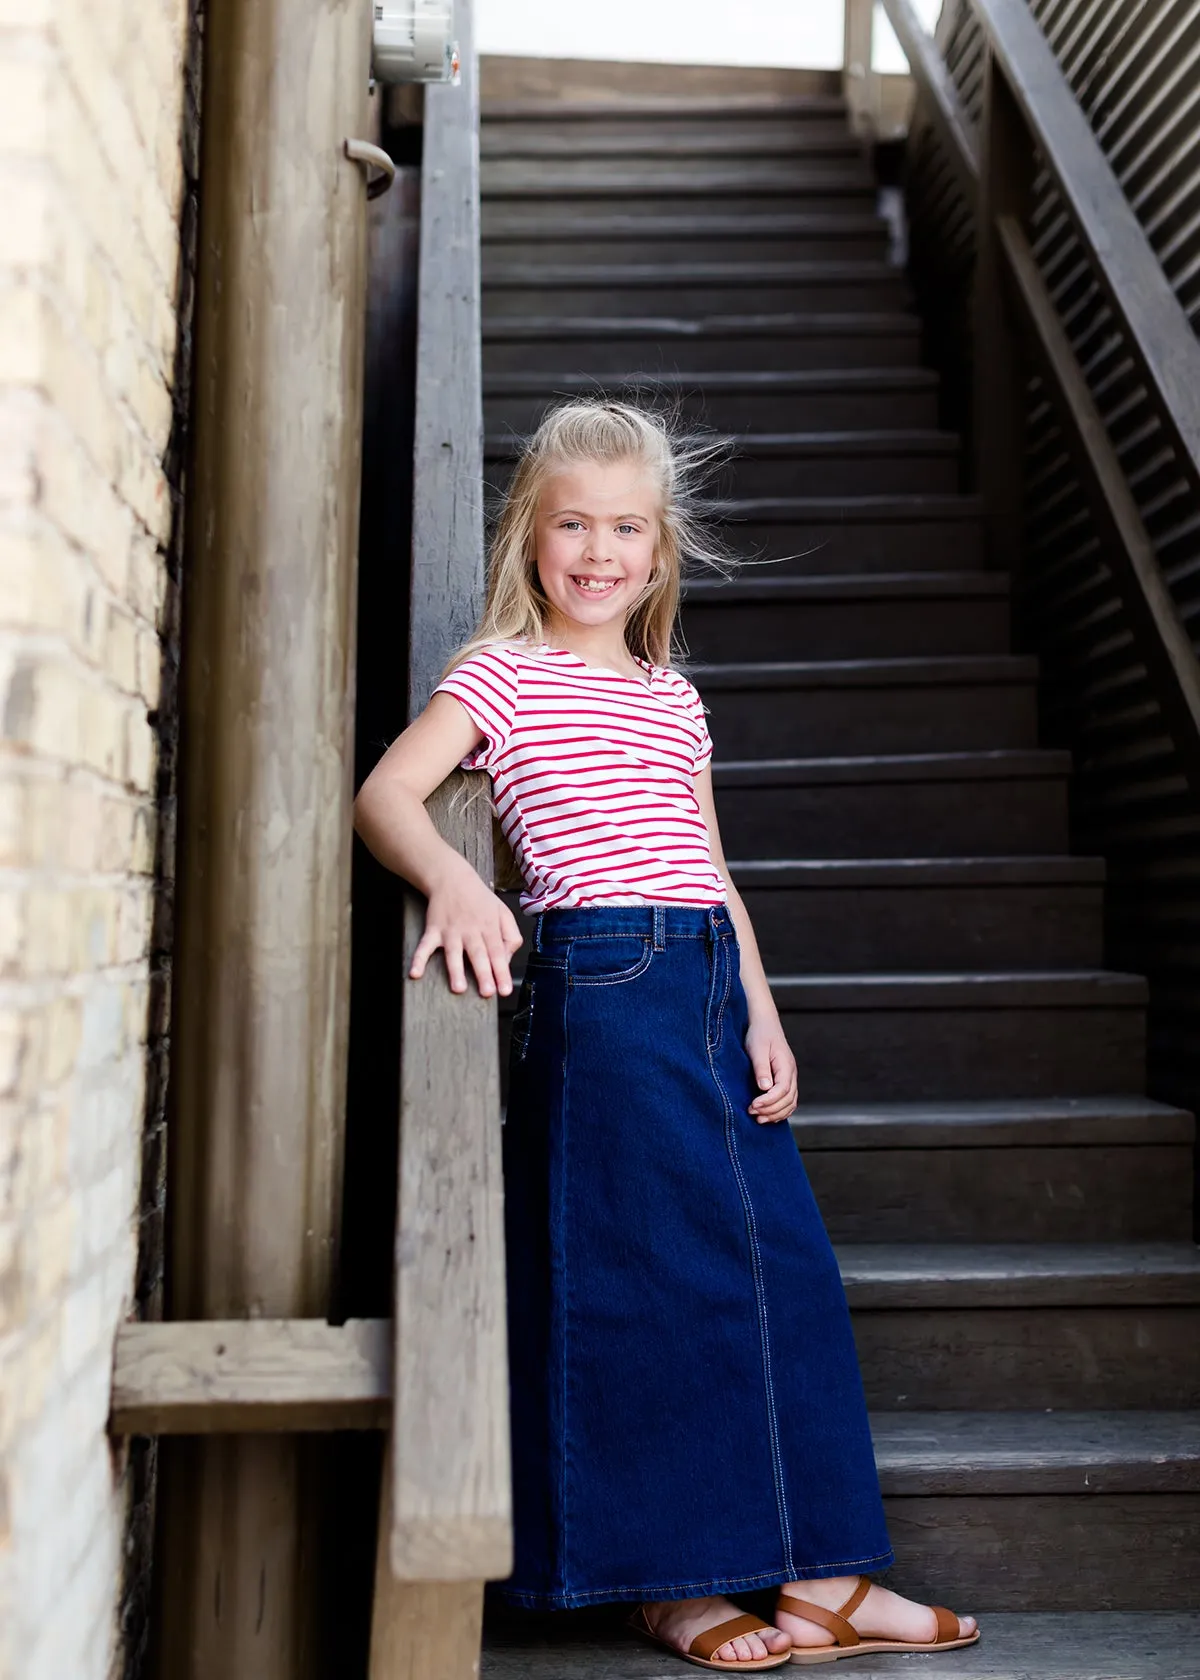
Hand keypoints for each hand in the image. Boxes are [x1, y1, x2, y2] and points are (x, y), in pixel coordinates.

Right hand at [409, 857, 523, 997]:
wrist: (452, 878)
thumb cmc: (480, 899)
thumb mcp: (503, 912)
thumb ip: (511, 936)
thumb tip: (507, 959)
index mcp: (489, 927)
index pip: (498, 953)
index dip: (501, 972)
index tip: (504, 990)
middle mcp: (470, 931)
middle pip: (478, 954)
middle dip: (483, 974)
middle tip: (487, 992)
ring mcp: (450, 931)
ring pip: (453, 953)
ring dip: (455, 970)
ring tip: (458, 988)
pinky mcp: (433, 930)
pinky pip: (424, 946)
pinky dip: (418, 960)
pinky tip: (415, 973)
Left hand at [744, 1018, 797, 1123]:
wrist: (764, 1024)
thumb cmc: (759, 1035)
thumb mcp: (757, 1049)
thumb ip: (761, 1068)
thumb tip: (765, 1088)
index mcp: (786, 1065)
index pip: (783, 1090)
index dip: (769, 1101)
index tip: (753, 1106)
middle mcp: (791, 1073)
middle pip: (788, 1099)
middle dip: (770, 1110)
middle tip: (751, 1113)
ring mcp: (790, 1078)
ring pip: (790, 1103)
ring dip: (775, 1114)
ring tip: (758, 1119)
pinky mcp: (784, 1080)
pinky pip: (788, 1101)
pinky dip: (779, 1111)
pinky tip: (766, 1115)